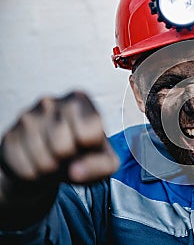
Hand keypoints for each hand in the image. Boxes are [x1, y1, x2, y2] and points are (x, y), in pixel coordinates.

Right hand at [0, 91, 118, 228]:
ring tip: (54, 159)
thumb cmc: (82, 154)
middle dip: (68, 160)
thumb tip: (76, 170)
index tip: (87, 144)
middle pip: (63, 147)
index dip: (89, 147)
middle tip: (68, 155)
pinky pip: (26, 169)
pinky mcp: (9, 135)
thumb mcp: (103, 159)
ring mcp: (27, 117)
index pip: (88, 132)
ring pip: (43, 160)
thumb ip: (102, 165)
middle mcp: (51, 102)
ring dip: (51, 169)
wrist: (48, 161)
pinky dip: (35, 175)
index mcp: (80, 100)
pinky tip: (38, 161)